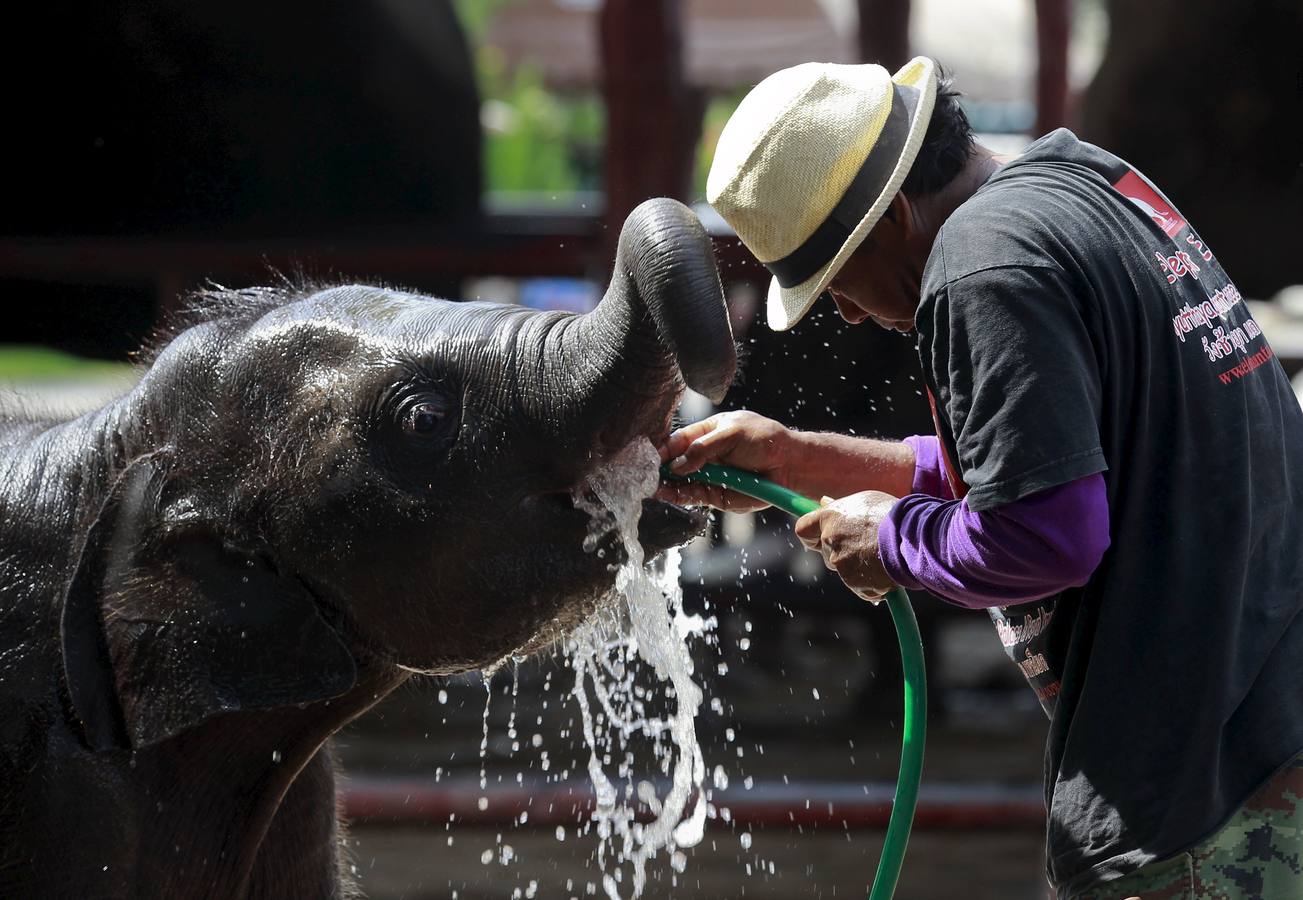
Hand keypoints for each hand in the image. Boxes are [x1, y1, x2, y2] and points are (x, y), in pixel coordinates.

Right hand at [655, 411, 795, 511]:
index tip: (650, 456)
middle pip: (675, 462)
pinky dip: (678, 496)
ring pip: (680, 481)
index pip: (678, 440)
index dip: (663, 448)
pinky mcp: (716, 495)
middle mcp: (705, 455)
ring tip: (651, 486)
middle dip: (659, 468)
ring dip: (665, 484)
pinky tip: (666, 494)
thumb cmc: (765, 441)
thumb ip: (703, 448)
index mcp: (707, 432)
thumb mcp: (732, 434)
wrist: (789, 465)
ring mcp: (710, 475)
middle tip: (645, 474)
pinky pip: (692, 496)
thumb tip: (676, 465)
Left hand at [794, 491, 898, 602]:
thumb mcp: (866, 501)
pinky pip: (860, 586)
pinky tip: (887, 571)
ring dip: (859, 567)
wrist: (916, 537)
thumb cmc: (894, 514)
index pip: (803, 529)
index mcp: (830, 518)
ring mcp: (841, 564)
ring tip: (883, 555)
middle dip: (842, 552)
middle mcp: (830, 541)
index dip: (810, 536)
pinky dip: (871, 583)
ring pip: (844, 570)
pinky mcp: (855, 584)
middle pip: (826, 553)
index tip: (817, 537)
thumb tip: (824, 502)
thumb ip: (842, 507)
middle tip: (866, 545)